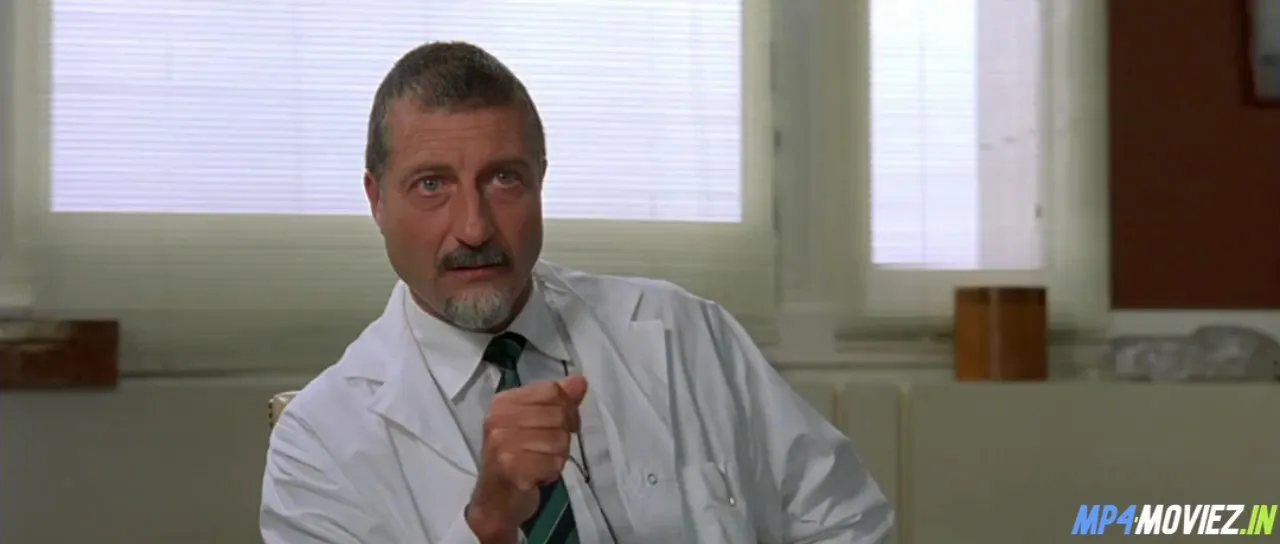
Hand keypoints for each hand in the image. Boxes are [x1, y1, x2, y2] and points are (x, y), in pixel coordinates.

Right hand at [467, 375, 588, 541]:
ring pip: (559, 440)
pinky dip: (551, 473)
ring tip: (539, 464)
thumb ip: (558, 401)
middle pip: (558, 414)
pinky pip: (552, 462)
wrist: (494, 502)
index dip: (567, 408)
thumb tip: (580, 381)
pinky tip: (536, 477)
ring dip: (557, 457)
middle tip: (545, 452)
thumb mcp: (536, 424)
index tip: (562, 426)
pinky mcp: (509, 466)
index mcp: (503, 401)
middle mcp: (498, 418)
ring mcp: (501, 442)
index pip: (552, 390)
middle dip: (562, 437)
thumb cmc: (517, 459)